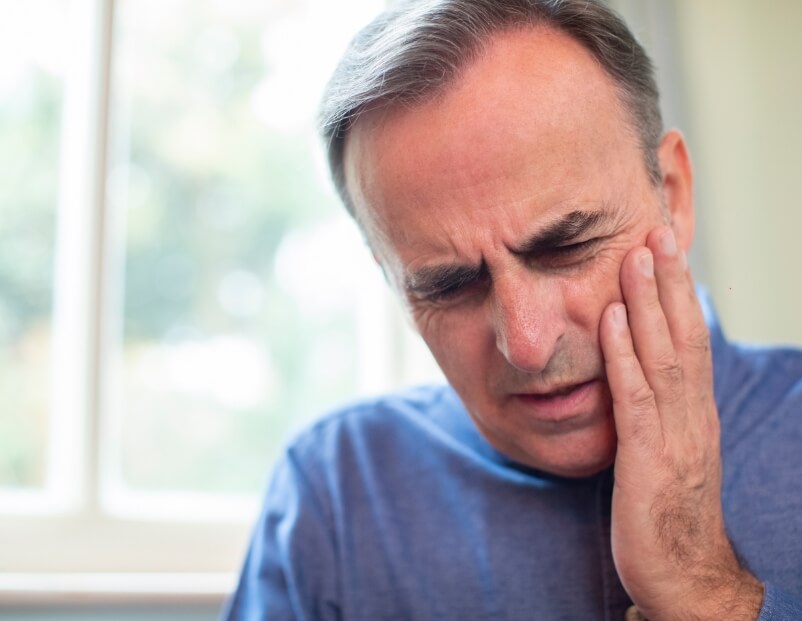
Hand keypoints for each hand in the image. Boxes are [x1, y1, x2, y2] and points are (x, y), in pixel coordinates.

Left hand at [599, 226, 762, 619]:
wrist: (683, 575)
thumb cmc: (668, 509)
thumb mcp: (667, 449)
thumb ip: (655, 408)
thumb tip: (631, 367)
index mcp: (695, 411)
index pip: (690, 339)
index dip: (678, 293)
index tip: (665, 248)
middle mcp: (692, 415)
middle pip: (684, 336)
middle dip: (669, 282)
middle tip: (656, 231)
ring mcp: (674, 435)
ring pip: (663, 356)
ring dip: (647, 304)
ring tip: (636, 257)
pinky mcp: (647, 459)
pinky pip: (635, 398)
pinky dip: (622, 355)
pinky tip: (608, 321)